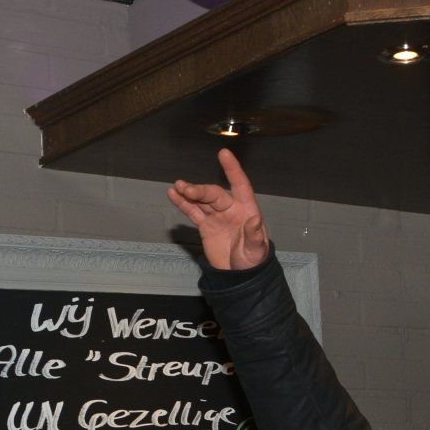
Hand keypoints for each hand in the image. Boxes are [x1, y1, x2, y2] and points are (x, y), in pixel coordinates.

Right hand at [167, 148, 269, 270]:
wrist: (240, 276)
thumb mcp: (256, 250)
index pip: (240, 185)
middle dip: (201, 191)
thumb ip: (254, 235)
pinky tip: (173, 194)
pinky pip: (193, 211)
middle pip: (214, 194)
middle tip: (187, 190)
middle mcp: (231, 209)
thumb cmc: (253, 260)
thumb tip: (255, 220)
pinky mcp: (205, 225)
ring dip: (189, 193)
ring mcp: (217, 216)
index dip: (232, 170)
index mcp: (246, 210)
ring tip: (178, 187)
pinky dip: (183, 203)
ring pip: (201, 200)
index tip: (223, 154)